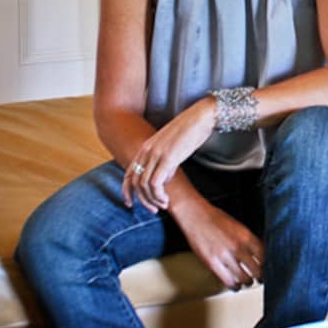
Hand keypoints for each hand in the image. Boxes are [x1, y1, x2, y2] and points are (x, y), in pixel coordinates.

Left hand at [122, 97, 215, 211]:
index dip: (127, 191)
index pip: (128, 173)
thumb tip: (166, 177)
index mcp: (146, 148)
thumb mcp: (173, 147)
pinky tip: (167, 200)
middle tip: (154, 210)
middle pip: (134, 181)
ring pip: (143, 185)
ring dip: (152, 199)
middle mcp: (147, 151)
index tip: (131, 204)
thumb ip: (166, 162)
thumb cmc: (191, 130)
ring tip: (163, 205)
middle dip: (142, 199)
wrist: (201, 117)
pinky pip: (155, 183)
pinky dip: (159, 195)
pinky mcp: (167, 158)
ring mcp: (156, 154)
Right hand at [177, 197, 264, 290]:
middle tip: (260, 279)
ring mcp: (226, 257)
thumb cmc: (216, 218)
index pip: (264, 256)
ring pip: (244, 279)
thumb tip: (257, 253)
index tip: (268, 268)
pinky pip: (228, 281)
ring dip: (247, 282)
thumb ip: (248, 239)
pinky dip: (234, 286)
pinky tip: (235, 286)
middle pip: (257, 270)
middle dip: (260, 276)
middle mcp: (238, 247)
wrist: (196, 216)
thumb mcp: (238, 226)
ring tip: (246, 282)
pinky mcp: (213, 264)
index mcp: (246, 236)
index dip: (267, 265)